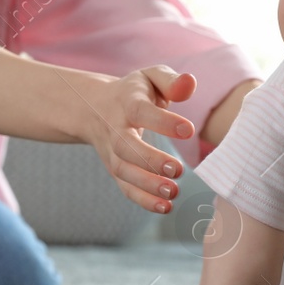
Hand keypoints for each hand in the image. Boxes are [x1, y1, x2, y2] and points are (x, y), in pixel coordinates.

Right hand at [76, 66, 195, 213]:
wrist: (94, 107)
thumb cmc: (135, 92)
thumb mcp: (151, 77)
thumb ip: (172, 81)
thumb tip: (190, 84)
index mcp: (127, 102)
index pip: (141, 111)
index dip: (163, 121)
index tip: (188, 130)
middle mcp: (115, 128)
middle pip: (125, 146)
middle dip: (149, 160)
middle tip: (177, 170)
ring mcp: (112, 152)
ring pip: (123, 171)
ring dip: (147, 185)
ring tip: (174, 192)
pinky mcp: (116, 169)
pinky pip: (125, 187)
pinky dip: (143, 200)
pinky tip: (166, 207)